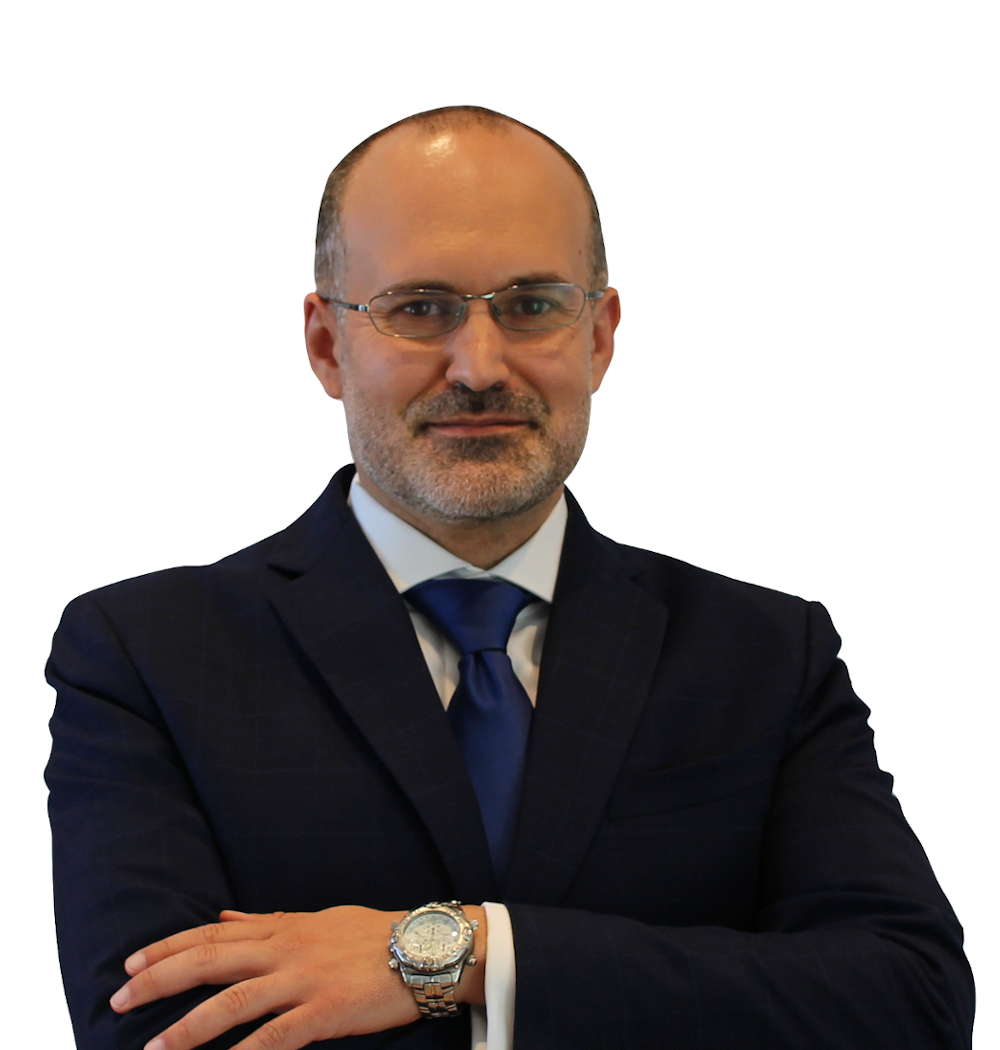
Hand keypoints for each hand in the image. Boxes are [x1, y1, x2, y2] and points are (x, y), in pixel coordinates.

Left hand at [108, 905, 437, 1049]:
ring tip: (152, 1049)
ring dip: (188, 1028)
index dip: (168, 948)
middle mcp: (286, 949)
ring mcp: (304, 980)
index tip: (131, 963)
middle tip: (118, 1001)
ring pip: (233, 1002)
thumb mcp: (317, 918)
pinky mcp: (325, 1010)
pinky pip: (275, 1037)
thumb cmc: (371, 933)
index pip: (212, 934)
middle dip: (160, 981)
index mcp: (283, 927)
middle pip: (210, 961)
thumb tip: (226, 916)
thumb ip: (269, 920)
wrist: (423, 947)